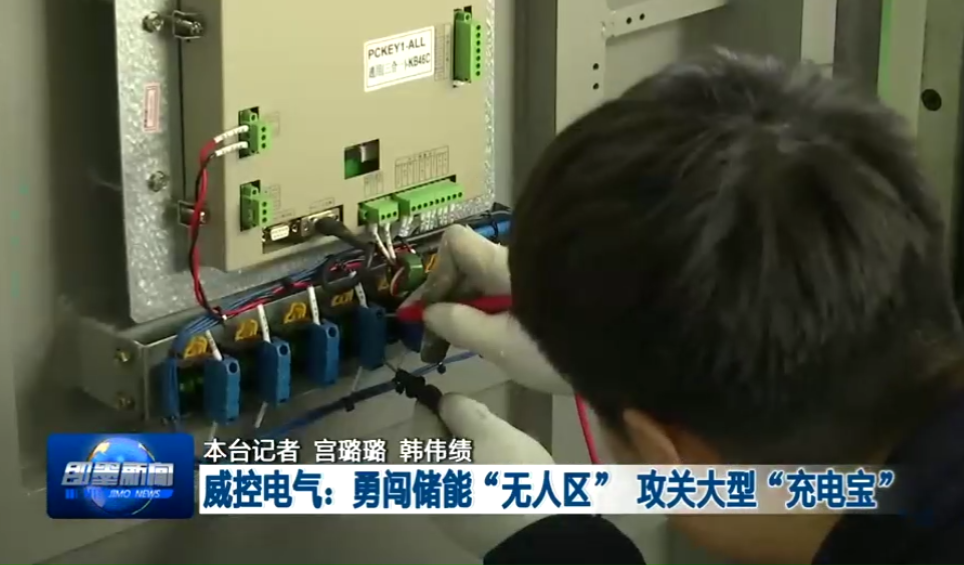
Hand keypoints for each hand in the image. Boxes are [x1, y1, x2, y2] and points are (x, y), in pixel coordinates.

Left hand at [411, 394, 551, 556]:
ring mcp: (443, 509)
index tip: (477, 410)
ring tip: (508, 459)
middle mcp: (423, 487)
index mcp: (422, 461)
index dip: (449, 404)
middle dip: (467, 432)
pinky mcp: (464, 524)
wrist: (535, 538)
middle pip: (440, 441)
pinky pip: (470, 487)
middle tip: (498, 436)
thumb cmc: (508, 476)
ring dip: (479, 455)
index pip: (424, 414)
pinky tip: (508, 481)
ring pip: (457, 464)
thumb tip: (445, 402)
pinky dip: (485, 478)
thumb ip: (461, 408)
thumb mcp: (488, 430)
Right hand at [412, 225, 571, 395]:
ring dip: (480, 308)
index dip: (437, 273)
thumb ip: (461, 326)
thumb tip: (429, 312)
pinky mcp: (565, 285)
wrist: (636, 347)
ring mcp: (546, 268)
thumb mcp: (502, 346)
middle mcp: (523, 256)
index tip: (430, 313)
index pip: (455, 242)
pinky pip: (521, 288)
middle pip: (473, 264)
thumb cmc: (562, 347)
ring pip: (497, 279)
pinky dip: (506, 310)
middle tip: (443, 341)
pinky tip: (511, 340)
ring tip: (478, 346)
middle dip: (453, 298)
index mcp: (502, 264)